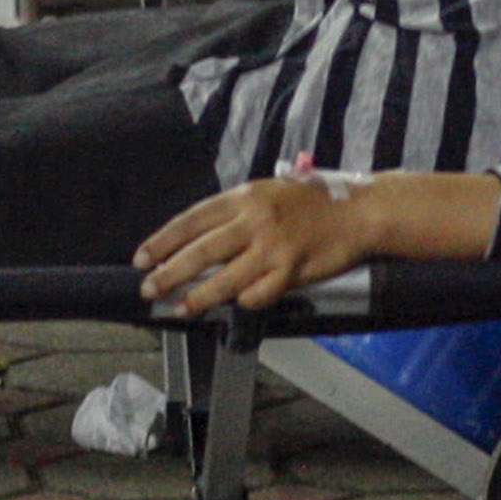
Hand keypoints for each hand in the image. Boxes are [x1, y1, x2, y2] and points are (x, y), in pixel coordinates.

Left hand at [136, 178, 375, 315]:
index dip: (163, 240)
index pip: (192, 219)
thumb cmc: (312, 202)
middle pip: (201, 251)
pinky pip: (258, 294)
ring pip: (225, 278)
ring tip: (180, 307)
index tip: (142, 257)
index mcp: (245, 197)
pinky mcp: (291, 270)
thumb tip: (197, 238)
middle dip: (169, 272)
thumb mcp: (269, 192)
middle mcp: (256, 219)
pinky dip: (244, 301)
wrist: (357, 212)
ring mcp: (274, 246)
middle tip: (148, 287)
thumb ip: (237, 212)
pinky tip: (236, 305)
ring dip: (198, 296)